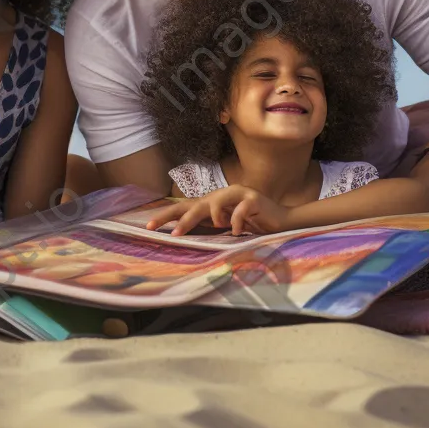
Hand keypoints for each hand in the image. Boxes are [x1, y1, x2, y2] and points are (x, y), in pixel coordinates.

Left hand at [145, 186, 289, 235]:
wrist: (280, 219)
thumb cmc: (250, 223)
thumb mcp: (225, 226)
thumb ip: (208, 225)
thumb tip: (182, 232)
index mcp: (212, 202)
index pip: (185, 207)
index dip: (166, 216)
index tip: (148, 227)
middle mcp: (222, 195)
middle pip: (195, 205)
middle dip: (181, 219)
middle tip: (172, 234)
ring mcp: (237, 193)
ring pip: (215, 203)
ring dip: (215, 217)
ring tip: (221, 226)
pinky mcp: (252, 198)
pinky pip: (239, 211)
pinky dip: (237, 223)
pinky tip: (239, 231)